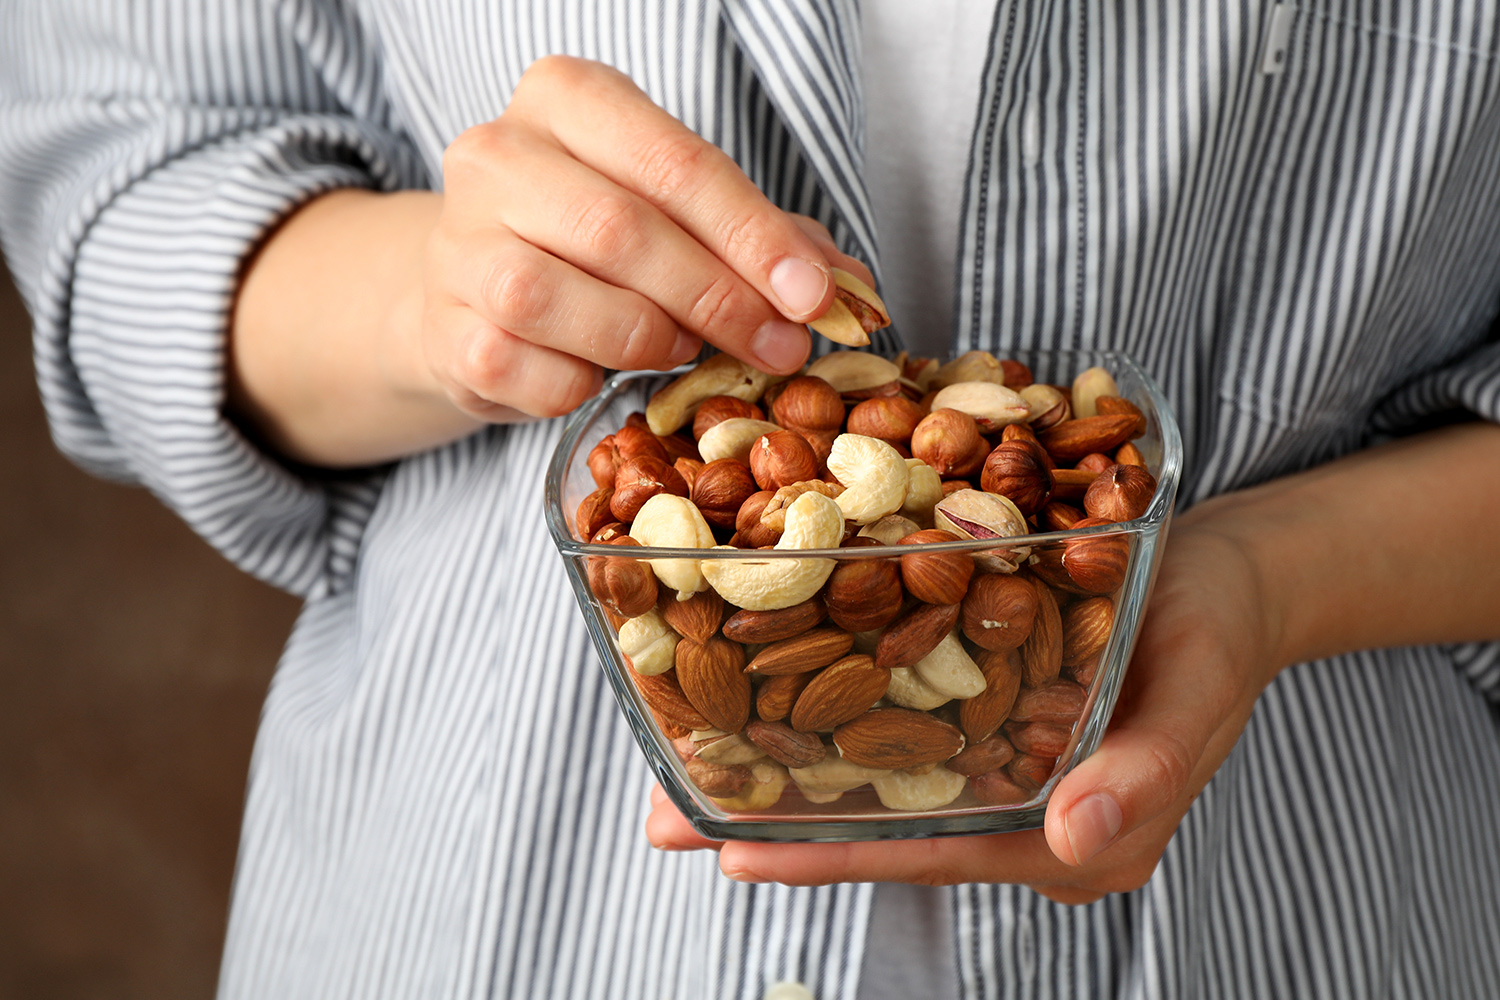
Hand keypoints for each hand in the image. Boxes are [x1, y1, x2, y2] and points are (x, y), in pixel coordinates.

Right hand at [423, 55, 871, 421]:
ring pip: (559, 297)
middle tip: (779, 346)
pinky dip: (583, 384)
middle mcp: (496, 154)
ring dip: (645, 338)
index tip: (815, 296)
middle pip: (624, 230)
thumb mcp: (680, 215)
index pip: (677, 163)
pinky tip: (600, 375)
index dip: (755, 237)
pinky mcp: (443, 327)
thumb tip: (854, 294)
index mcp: (565, 98)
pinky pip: (529, 370)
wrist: (473, 291)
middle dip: (720, 298)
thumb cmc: (594, 246)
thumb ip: (765, 241)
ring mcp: (458, 242)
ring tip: (679, 348)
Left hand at [645, 505, 1284, 903]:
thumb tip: (1077, 840)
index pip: (932, 851)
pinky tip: (762, 696)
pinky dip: (829, 722)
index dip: (832, 852)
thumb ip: (1147, 769)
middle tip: (666, 820)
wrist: (1231, 570)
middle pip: (885, 829)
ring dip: (783, 777)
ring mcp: (1004, 770)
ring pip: (879, 786)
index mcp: (1075, 833)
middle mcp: (1026, 816)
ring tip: (679, 770)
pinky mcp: (989, 719)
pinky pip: (899, 733)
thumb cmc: (1220, 620)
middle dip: (775, 827)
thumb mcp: (1198, 683)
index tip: (736, 847)